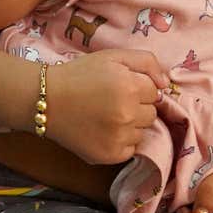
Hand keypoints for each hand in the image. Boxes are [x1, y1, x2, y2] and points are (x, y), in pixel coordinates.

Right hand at [43, 49, 168, 164]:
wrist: (47, 100)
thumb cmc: (80, 75)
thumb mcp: (113, 56)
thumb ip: (146, 62)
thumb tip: (166, 84)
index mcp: (131, 87)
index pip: (155, 91)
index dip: (138, 86)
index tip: (120, 86)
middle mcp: (128, 114)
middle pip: (151, 113)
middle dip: (137, 106)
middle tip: (113, 101)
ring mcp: (119, 137)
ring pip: (142, 132)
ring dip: (130, 125)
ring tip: (106, 116)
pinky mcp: (110, 155)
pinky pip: (130, 149)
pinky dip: (121, 141)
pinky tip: (103, 131)